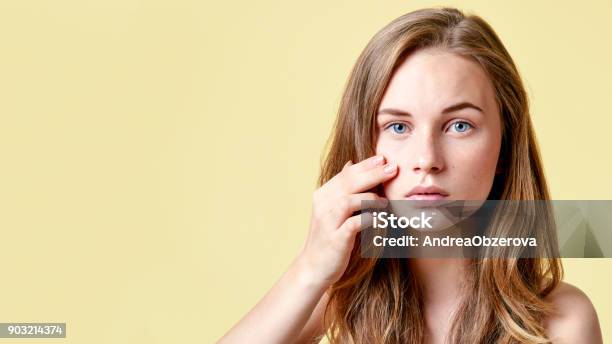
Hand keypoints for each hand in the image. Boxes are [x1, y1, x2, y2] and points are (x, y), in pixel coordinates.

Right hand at [297, 155, 397, 287]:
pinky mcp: (336, 239)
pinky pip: (354, 224)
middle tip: (392, 168)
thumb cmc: (328, 237)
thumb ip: (342, 188)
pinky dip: (368, 219)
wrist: (313, 267)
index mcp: (323, 195)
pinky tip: (380, 218)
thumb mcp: (331, 209)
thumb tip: (351, 163)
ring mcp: (328, 222)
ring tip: (386, 201)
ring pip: (349, 201)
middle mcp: (323, 205)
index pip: (346, 174)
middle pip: (348, 183)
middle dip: (372, 174)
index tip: (384, 159)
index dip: (365, 165)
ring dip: (370, 198)